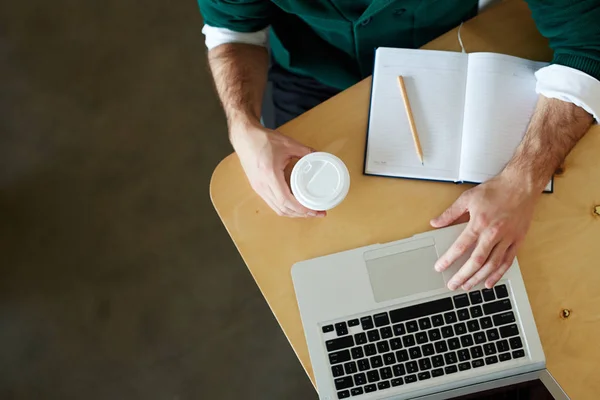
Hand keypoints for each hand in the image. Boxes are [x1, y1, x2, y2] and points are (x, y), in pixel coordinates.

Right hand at [231, 121, 325, 217]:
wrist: (243, 137)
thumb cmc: (261, 139)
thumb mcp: (287, 143)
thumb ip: (304, 151)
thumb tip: (317, 155)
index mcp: (270, 176)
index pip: (286, 201)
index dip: (301, 209)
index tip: (314, 210)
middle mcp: (263, 186)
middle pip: (282, 209)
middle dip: (300, 214)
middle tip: (316, 213)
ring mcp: (258, 188)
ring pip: (276, 208)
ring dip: (292, 213)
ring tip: (307, 211)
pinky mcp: (257, 187)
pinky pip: (271, 203)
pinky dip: (284, 207)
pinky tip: (294, 205)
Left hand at [430, 172, 540, 290]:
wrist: (521, 185)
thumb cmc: (496, 189)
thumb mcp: (468, 198)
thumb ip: (450, 213)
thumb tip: (435, 223)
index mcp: (479, 223)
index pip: (460, 246)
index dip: (449, 259)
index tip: (440, 267)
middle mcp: (494, 233)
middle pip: (476, 261)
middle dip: (463, 275)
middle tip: (453, 285)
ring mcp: (507, 238)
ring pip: (492, 264)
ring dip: (479, 278)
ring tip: (468, 286)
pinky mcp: (518, 240)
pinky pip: (508, 262)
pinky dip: (498, 274)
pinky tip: (490, 282)